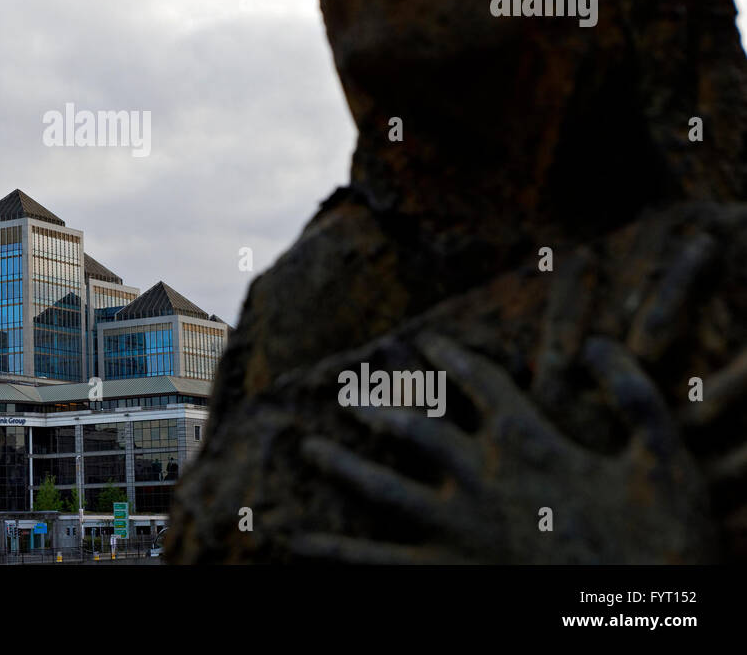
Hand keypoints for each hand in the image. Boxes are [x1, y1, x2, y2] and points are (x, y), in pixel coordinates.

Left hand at [296, 334, 716, 562]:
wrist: (636, 617)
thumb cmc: (662, 542)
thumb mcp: (664, 458)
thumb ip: (633, 393)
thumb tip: (597, 344)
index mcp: (529, 443)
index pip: (481, 383)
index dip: (451, 358)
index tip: (424, 342)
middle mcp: (480, 478)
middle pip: (415, 427)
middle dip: (380, 403)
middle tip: (348, 389)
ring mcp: (457, 529)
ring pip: (382, 488)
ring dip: (342, 465)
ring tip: (307, 448)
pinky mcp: (446, 574)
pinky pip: (378, 563)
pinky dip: (335, 555)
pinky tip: (295, 544)